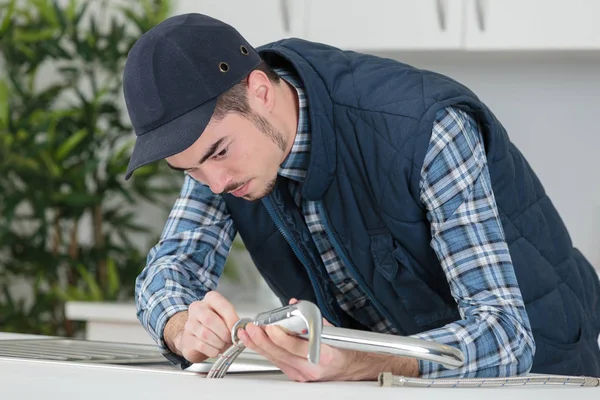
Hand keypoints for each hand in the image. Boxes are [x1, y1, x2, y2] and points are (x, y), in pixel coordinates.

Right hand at [165, 291, 238, 362]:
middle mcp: (198, 308)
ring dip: (218, 343)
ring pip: (205, 334)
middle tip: (230, 339)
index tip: (238, 329)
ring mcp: (190, 323)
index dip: (231, 319)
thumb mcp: (226, 318)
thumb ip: (233, 322)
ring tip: (223, 345)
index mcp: (211, 299)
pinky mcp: (187, 339)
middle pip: (209, 319)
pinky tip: (216, 350)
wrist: (196, 336)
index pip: (222, 305)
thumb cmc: (215, 325)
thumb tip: (239, 331)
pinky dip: (212, 350)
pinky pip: (201, 345)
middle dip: (223, 333)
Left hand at [237, 299, 413, 381]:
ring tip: (248, 334)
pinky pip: (277, 362)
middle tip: (252, 328)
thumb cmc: (343, 348)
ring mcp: (302, 375)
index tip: (270, 326)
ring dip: (260, 346)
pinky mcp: (295, 375)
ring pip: (275, 359)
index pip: (296, 347)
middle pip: (280, 355)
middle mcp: (310, 369)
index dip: (281, 337)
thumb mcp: (331, 329)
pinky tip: (257, 342)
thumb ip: (313, 317)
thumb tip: (294, 304)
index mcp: (322, 356)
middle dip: (263, 340)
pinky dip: (266, 351)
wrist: (352, 368)